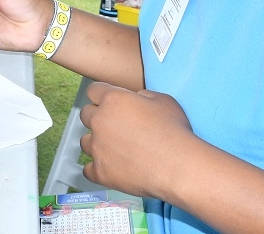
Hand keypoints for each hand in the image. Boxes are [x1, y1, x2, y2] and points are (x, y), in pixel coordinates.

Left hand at [78, 83, 196, 199]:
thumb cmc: (174, 132)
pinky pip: (88, 169)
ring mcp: (97, 148)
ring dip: (97, 143)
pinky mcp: (100, 172)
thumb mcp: (162, 100)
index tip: (107, 102)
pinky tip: (110, 168)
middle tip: (115, 126)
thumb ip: (142, 95)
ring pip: (85, 142)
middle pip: (86, 115)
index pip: (93, 91)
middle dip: (97, 118)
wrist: (178, 166)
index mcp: (113, 100)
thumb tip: (135, 99)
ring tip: (115, 149)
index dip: (101, 96)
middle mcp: (99, 121)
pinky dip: (98, 169)